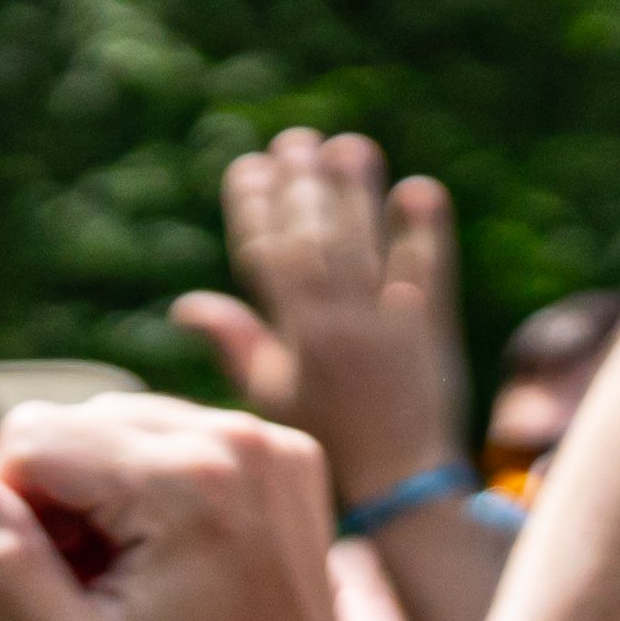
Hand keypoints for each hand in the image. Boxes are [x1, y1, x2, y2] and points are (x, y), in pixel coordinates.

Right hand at [0, 395, 353, 620]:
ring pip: (123, 420)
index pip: (30, 436)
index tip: (54, 580)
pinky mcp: (288, 451)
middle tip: (97, 583)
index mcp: (183, 481)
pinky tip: (176, 552)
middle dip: (61, 497)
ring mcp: (270, 439)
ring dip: (105, 486)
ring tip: (136, 571)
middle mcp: (234, 438)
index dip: (12, 509)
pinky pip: (179, 431)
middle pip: (76, 421)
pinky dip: (156, 479)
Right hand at [177, 131, 460, 509]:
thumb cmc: (329, 437)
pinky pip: (430, 273)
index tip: (248, 166)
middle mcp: (341, 327)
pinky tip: (421, 189)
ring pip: (368, 246)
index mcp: (297, 339)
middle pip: (317, 242)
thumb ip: (236, 343)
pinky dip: (426, 231)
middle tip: (296, 140)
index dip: (256, 211)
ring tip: (349, 145)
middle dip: (303, 187)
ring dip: (358, 192)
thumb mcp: (271, 395)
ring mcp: (390, 326)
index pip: (269, 260)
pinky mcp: (433, 330)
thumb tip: (187, 304)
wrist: (402, 479)